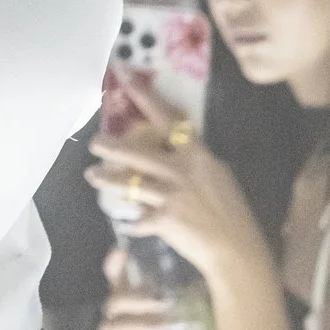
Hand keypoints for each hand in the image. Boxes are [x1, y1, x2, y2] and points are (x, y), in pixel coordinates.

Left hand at [85, 73, 270, 282]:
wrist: (237, 250)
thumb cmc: (232, 214)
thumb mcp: (219, 177)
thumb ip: (196, 162)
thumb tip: (177, 151)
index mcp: (199, 156)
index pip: (170, 120)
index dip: (147, 98)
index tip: (125, 79)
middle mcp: (184, 171)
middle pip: (140, 153)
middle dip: (113, 146)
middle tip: (94, 141)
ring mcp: (174, 195)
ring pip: (132, 183)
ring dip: (108, 180)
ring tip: (91, 175)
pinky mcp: (166, 219)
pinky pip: (140, 218)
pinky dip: (133, 222)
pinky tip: (126, 224)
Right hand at [98, 246, 195, 329]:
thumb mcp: (188, 308)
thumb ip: (188, 290)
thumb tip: (202, 271)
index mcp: (129, 297)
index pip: (115, 276)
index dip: (114, 264)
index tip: (122, 252)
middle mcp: (115, 313)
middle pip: (115, 300)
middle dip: (137, 300)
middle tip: (162, 303)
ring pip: (116, 325)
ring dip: (142, 326)